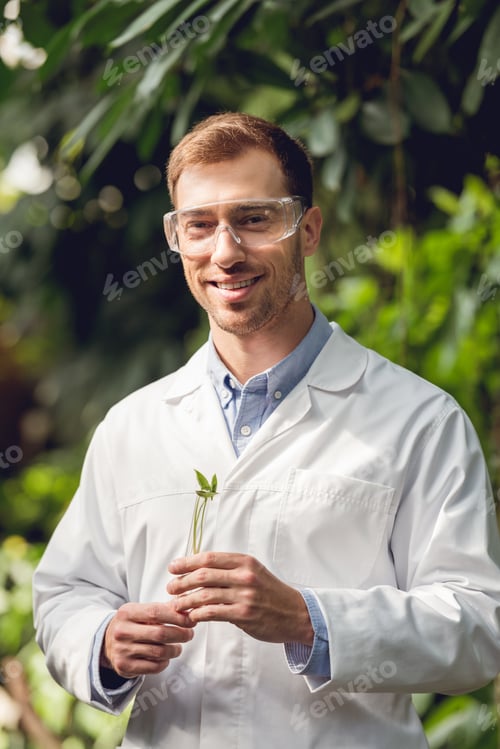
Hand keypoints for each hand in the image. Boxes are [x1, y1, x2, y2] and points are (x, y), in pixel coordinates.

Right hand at [102, 601, 195, 678]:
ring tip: (178, 647)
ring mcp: (122, 650)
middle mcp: (122, 631)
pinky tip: (166, 657)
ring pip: (159, 652)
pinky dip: (165, 662)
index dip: (177, 617)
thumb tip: (186, 605)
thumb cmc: (132, 624)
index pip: (156, 612)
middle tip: (189, 634)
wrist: (107, 642)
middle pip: (160, 634)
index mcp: (127, 612)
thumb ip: (164, 608)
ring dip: (175, 650)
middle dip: (180, 634)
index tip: (190, 620)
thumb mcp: (142, 611)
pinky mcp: (124, 667)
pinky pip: (153, 667)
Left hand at [167, 552, 313, 644]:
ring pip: (205, 595)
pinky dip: (198, 614)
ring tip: (176, 605)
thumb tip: (200, 570)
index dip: (187, 562)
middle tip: (170, 588)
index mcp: (245, 562)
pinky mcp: (244, 614)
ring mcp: (244, 595)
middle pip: (203, 575)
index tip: (173, 567)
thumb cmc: (272, 594)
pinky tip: (191, 616)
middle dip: (182, 581)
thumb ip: (231, 570)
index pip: (209, 558)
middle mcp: (244, 576)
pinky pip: (213, 612)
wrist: (296, 614)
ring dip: (185, 600)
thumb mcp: (254, 573)